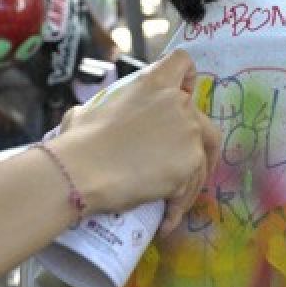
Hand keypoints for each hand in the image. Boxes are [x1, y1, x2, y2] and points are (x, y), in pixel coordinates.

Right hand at [52, 49, 219, 232]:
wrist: (82, 170)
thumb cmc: (79, 141)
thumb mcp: (90, 112)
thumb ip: (106, 110)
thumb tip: (88, 119)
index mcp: (153, 84)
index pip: (184, 63)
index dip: (188, 79)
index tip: (184, 96)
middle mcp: (178, 103)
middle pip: (205, 123)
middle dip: (198, 148)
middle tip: (184, 168)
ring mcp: (188, 134)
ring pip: (202, 161)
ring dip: (189, 184)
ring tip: (169, 205)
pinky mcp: (190, 164)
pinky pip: (190, 188)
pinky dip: (179, 206)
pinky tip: (166, 223)